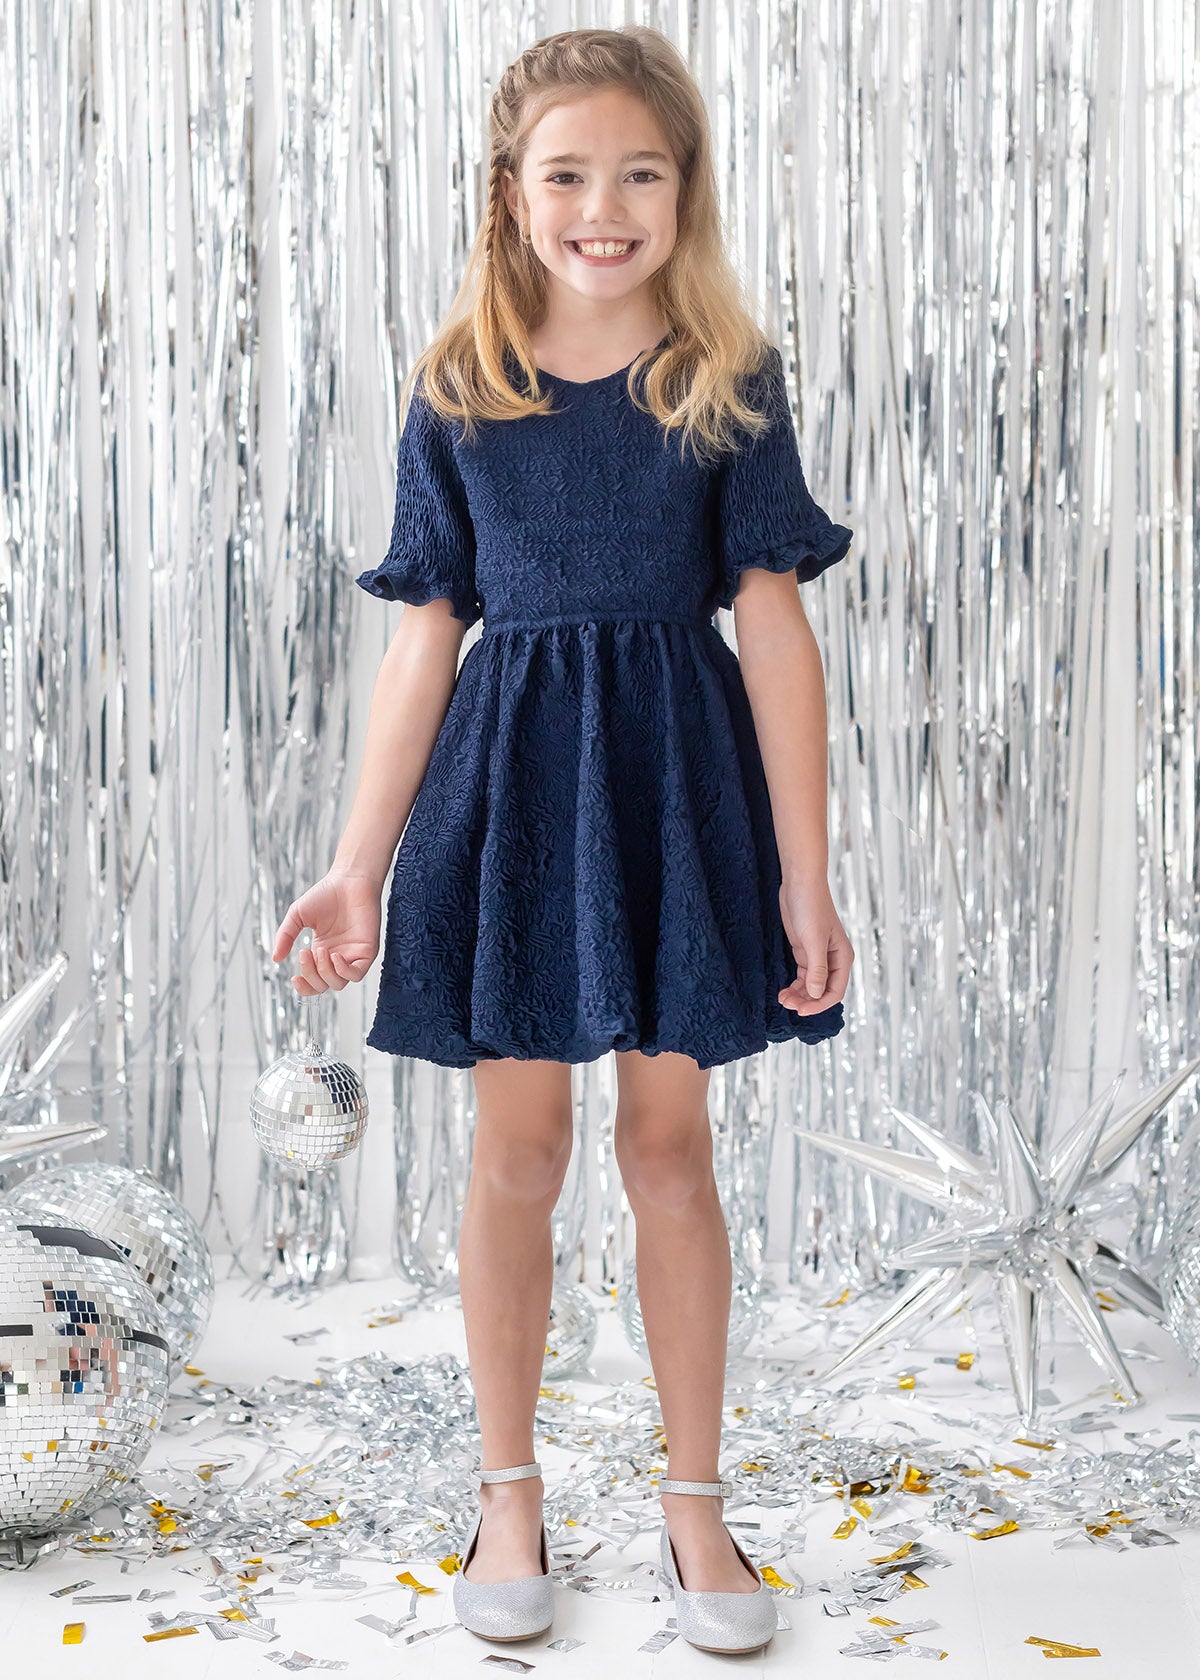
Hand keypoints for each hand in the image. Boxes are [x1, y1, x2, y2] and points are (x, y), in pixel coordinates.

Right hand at [272, 867, 382, 995]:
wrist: (349, 880)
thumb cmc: (326, 894)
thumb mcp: (297, 916)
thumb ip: (285, 936)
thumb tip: (275, 959)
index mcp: (321, 952)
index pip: (313, 982)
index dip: (304, 987)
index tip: (294, 977)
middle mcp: (337, 957)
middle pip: (324, 985)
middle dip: (311, 975)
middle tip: (304, 953)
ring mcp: (352, 955)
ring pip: (339, 983)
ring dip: (325, 972)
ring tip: (319, 950)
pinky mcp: (367, 951)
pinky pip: (357, 974)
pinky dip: (343, 971)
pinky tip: (334, 956)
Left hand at [776, 876, 853, 1014]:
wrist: (800, 884)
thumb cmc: (811, 907)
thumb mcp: (814, 940)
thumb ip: (817, 969)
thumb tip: (817, 995)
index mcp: (842, 958)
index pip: (835, 991)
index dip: (819, 1004)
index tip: (801, 1011)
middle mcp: (833, 960)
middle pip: (822, 991)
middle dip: (806, 1001)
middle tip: (787, 1004)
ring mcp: (818, 956)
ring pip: (811, 985)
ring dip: (799, 995)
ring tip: (782, 999)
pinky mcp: (805, 951)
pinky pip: (802, 976)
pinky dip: (795, 985)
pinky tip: (784, 990)